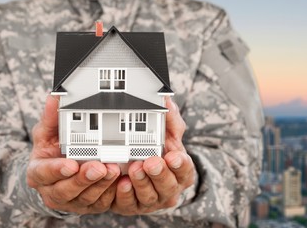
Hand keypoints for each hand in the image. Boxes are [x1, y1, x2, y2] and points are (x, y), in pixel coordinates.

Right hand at [27, 96, 120, 214]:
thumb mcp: (49, 132)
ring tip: (114, 170)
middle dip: (84, 179)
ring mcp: (73, 200)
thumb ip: (52, 118)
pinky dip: (112, 193)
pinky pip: (102, 203)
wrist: (64, 170)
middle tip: (100, 166)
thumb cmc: (55, 149)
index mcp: (40, 173)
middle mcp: (53, 190)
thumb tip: (55, 98)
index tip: (71, 164)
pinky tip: (122, 181)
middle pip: (66, 189)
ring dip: (102, 185)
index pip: (44, 173)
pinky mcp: (90, 205)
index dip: (57, 170)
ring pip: (87, 197)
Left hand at [111, 97, 194, 214]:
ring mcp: (152, 199)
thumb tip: (166, 99)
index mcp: (181, 171)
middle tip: (150, 162)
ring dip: (142, 183)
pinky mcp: (134, 206)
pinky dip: (126, 195)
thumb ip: (169, 118)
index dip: (180, 164)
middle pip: (168, 186)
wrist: (138, 170)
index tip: (173, 156)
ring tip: (134, 169)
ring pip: (150, 196)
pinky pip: (130, 204)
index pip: (185, 169)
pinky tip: (121, 184)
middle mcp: (170, 188)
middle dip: (159, 174)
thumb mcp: (167, 134)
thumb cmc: (158, 152)